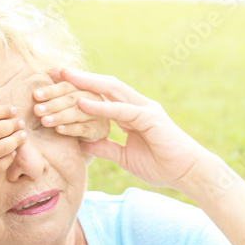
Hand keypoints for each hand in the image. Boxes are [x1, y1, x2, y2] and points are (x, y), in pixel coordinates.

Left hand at [32, 69, 110, 142]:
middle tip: (37, 110)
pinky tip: (58, 130)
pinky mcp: (100, 129)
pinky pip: (84, 128)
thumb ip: (61, 84)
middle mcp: (94, 98)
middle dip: (53, 104)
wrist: (89, 136)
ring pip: (77, 113)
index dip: (51, 90)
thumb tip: (53, 69)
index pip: (67, 86)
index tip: (35, 95)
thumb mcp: (67, 98)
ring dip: (59, 117)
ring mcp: (98, 114)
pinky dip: (71, 129)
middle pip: (72, 98)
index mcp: (85, 86)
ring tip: (44, 121)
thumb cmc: (73, 113)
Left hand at [60, 69, 212, 190]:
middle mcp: (138, 106)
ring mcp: (145, 109)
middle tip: (56, 70)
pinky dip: (101, 107)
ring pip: (112, 90)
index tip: (58, 83)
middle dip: (81, 78)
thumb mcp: (125, 157)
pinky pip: (121, 110)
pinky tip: (82, 103)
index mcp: (132, 113)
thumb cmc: (161, 166)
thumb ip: (106, 147)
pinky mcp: (151, 119)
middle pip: (105, 86)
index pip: (103, 95)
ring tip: (65, 77)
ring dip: (87, 84)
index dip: (81, 88)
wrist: (188, 173)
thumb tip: (84, 143)